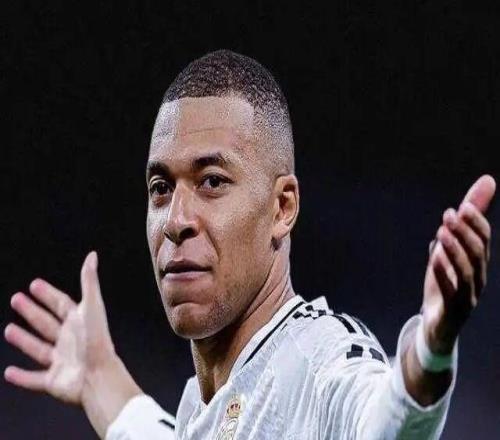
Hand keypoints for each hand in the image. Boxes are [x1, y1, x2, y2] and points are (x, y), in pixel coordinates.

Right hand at [4, 251, 114, 403]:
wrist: (99, 375)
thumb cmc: (97, 340)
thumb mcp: (91, 306)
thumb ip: (89, 281)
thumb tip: (92, 255)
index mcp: (79, 322)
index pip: (61, 304)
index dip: (48, 294)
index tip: (34, 284)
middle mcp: (70, 341)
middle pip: (47, 323)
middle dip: (32, 311)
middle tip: (16, 299)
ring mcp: (62, 361)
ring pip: (39, 349)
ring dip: (24, 340)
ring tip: (9, 329)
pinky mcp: (54, 381)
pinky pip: (34, 379)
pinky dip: (22, 377)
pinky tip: (9, 372)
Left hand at [422, 175, 495, 353]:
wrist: (436, 325)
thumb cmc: (445, 284)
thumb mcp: (449, 250)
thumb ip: (461, 224)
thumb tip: (486, 183)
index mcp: (478, 265)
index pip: (485, 240)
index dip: (476, 223)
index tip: (462, 206)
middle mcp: (478, 279)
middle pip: (478, 253)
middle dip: (465, 232)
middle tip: (449, 214)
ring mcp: (468, 297)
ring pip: (468, 271)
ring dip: (455, 250)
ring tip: (442, 232)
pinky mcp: (454, 311)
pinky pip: (452, 292)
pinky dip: (443, 273)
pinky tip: (434, 257)